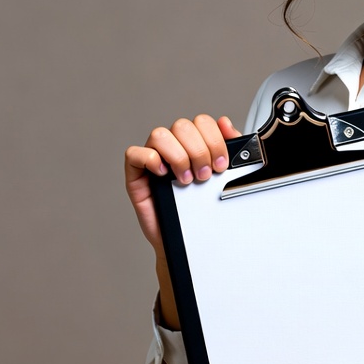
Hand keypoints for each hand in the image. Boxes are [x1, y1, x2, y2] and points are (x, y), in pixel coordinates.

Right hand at [124, 114, 241, 255]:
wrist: (189, 241)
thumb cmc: (202, 209)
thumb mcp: (224, 177)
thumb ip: (230, 148)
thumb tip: (226, 122)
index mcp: (194, 143)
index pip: (202, 122)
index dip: (214, 139)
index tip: (221, 164)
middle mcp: (173, 147)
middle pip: (182, 126)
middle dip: (199, 151)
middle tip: (205, 175)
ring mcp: (153, 159)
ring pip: (160, 134)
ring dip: (178, 156)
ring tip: (187, 180)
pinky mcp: (136, 174)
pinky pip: (134, 153)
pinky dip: (151, 160)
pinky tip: (164, 176)